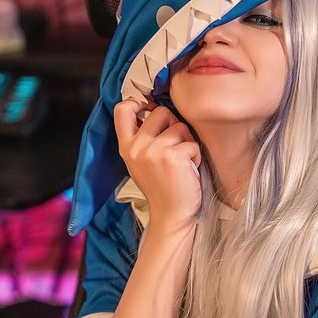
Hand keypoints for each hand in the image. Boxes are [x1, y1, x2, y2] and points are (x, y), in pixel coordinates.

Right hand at [114, 97, 201, 231]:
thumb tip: (153, 108)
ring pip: (180, 126)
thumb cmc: (162, 187)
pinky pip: (192, 143)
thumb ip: (143, 138)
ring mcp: (153, 151)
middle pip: (160, 111)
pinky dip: (195, 155)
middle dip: (174, 125)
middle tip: (175, 148)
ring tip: (182, 162)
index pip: (122, 110)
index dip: (137, 102)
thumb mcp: (142, 161)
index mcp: (126, 147)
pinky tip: (189, 170)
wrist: (171, 215)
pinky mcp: (173, 156)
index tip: (149, 108)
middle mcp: (136, 147)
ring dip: (187, 142)